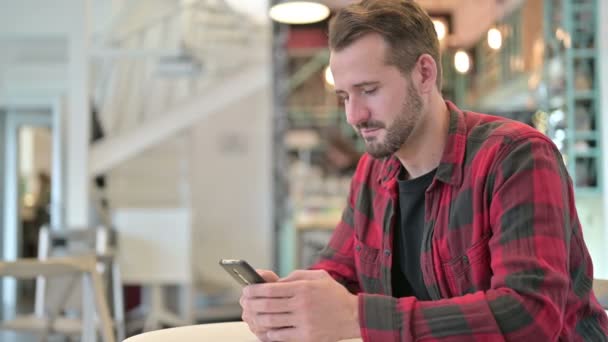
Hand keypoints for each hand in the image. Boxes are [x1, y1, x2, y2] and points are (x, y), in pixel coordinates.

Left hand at [242, 269, 360, 341]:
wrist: (354, 315)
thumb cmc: (333, 294)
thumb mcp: (317, 276)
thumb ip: (294, 277)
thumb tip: (273, 283)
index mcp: (303, 288)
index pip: (270, 289)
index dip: (254, 290)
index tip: (246, 290)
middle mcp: (302, 305)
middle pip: (267, 305)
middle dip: (251, 304)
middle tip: (244, 303)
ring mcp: (304, 322)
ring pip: (271, 321)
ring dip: (257, 319)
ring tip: (251, 316)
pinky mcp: (306, 336)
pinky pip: (281, 336)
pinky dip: (269, 333)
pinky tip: (265, 329)